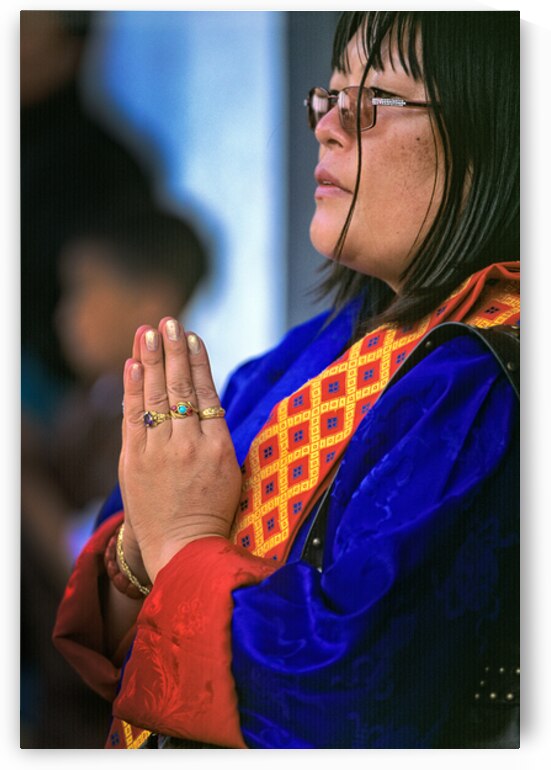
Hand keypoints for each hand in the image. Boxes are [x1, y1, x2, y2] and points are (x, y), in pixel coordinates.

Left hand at [119, 318, 241, 581]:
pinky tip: (132, 365)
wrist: (183, 548)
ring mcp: (159, 452)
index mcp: (219, 447)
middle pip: (180, 388)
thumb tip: (208, 398)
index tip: (193, 337)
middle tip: (169, 320)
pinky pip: (133, 418)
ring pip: (156, 397)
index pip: (207, 393)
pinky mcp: (134, 461)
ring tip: (148, 331)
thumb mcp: (231, 472)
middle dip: (173, 351)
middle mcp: (188, 445)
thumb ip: (219, 435)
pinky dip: (132, 389)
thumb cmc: (212, 510)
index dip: (199, 362)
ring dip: (151, 360)